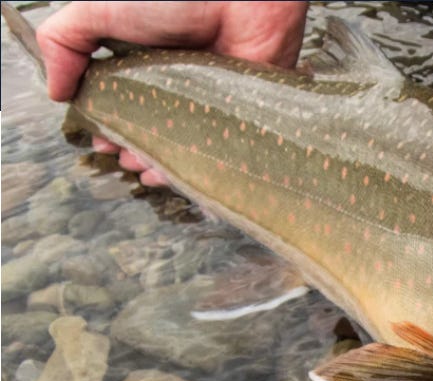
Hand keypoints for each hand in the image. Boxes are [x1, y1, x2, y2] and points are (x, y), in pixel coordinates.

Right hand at [36, 1, 306, 184]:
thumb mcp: (98, 10)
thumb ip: (64, 42)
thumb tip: (56, 92)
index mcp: (141, 58)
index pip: (118, 100)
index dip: (106, 123)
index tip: (99, 139)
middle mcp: (173, 81)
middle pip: (147, 126)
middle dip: (130, 147)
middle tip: (120, 156)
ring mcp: (206, 99)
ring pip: (178, 142)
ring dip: (157, 161)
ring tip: (142, 167)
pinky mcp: (237, 113)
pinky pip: (213, 148)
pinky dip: (192, 165)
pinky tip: (171, 174)